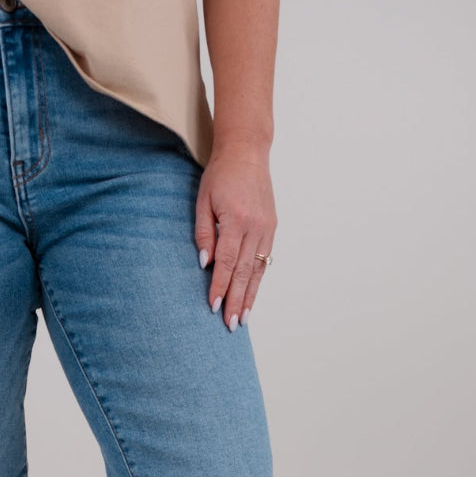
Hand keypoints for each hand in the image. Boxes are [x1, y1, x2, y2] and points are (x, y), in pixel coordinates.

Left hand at [194, 141, 276, 328]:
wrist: (247, 152)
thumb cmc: (220, 174)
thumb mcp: (203, 200)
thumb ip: (204, 232)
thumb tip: (205, 263)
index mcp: (237, 220)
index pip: (227, 262)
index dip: (220, 287)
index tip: (213, 306)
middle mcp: (256, 227)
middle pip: (244, 272)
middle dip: (237, 300)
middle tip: (230, 324)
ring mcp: (267, 228)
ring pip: (258, 270)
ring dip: (250, 296)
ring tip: (243, 318)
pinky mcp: (272, 227)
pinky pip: (265, 260)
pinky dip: (258, 280)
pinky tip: (253, 295)